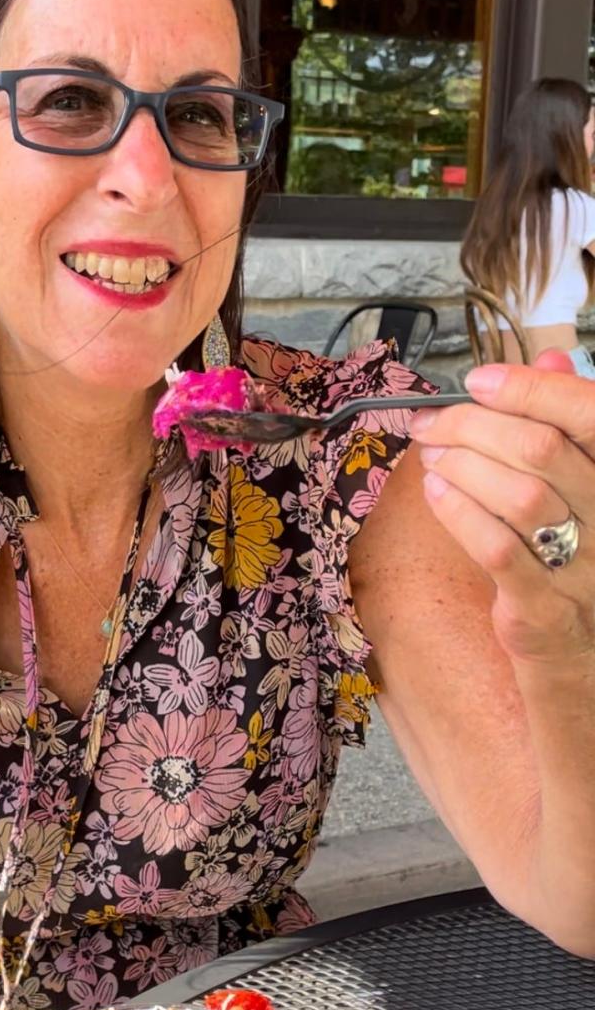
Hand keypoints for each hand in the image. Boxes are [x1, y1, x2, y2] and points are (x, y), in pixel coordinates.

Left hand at [411, 353, 594, 665]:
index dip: (529, 388)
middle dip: (473, 426)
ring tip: (431, 456)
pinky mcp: (546, 609)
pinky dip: (459, 513)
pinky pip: (498, 550)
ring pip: (520, 496)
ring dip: (462, 466)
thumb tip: (550, 358)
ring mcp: (587, 567)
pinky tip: (437, 494)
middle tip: (432, 425)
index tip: (478, 382)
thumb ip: (568, 421)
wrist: (586, 652)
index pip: (588, 413)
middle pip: (542, 448)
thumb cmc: (578, 552)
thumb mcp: (583, 482)